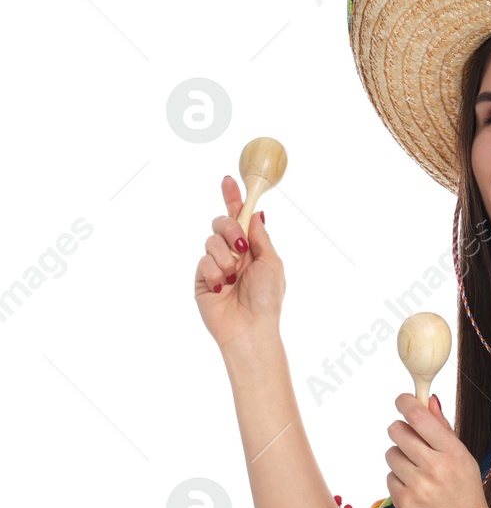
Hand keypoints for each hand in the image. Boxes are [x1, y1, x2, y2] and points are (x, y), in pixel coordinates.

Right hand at [194, 175, 283, 352]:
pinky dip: (215, 273)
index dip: (234, 199)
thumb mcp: (271, 263)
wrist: (250, 327)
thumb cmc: (267, 299)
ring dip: (225, 257)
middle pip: (222, 222)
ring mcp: (216, 265)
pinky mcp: (202, 278)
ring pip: (211, 240)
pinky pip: (203, 261)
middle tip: (241, 247)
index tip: (229, 180)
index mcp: (252, 248)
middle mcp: (233, 253)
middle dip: (230, 229)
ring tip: (233, 278)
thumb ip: (260, 237)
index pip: (240, 218)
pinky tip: (221, 288)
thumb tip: (256, 213)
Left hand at [386, 393, 490, 507]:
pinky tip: (416, 492)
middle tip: (408, 439)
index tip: (402, 399)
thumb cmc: (466, 495)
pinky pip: (390, 478)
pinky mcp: (404, 504)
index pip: (420, 417)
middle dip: (400, 431)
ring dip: (400, 459)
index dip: (406, 403)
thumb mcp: (463, 460)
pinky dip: (399, 481)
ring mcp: (418, 487)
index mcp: (454, 453)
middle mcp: (435, 468)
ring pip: (391, 454)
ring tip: (418, 473)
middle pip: (397, 431)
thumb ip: (443, 430)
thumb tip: (428, 400)